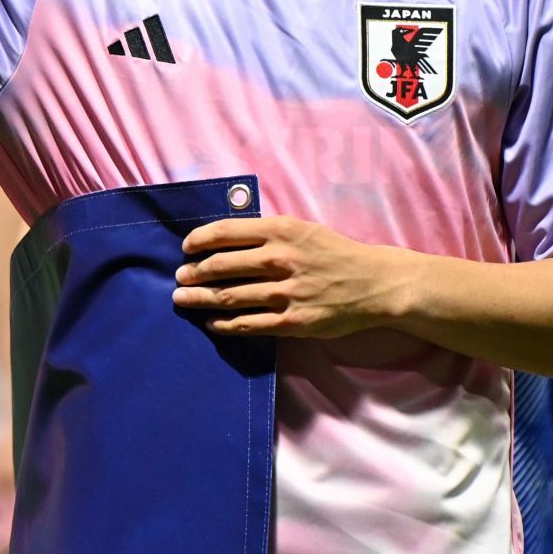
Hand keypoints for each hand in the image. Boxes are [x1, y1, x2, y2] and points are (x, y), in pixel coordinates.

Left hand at [172, 217, 410, 337]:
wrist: (373, 283)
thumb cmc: (333, 252)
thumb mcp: (301, 228)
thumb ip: (265, 232)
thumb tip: (222, 238)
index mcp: (280, 230)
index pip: (225, 232)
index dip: (198, 241)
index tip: (186, 248)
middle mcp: (280, 260)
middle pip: (221, 267)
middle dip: (193, 274)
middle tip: (180, 278)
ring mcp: (286, 293)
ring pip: (230, 297)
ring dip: (201, 299)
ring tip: (184, 300)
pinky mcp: (293, 322)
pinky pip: (249, 325)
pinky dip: (225, 325)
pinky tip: (213, 323)